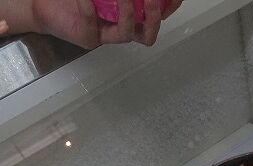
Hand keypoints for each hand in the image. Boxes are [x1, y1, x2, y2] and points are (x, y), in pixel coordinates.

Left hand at [30, 0, 182, 48]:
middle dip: (154, 16)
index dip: (170, 7)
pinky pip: (93, 22)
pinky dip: (89, 5)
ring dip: (129, 13)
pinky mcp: (88, 38)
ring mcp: (106, 35)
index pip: (158, 16)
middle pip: (147, 34)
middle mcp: (122, 28)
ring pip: (126, 33)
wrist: (47, 5)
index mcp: (131, 16)